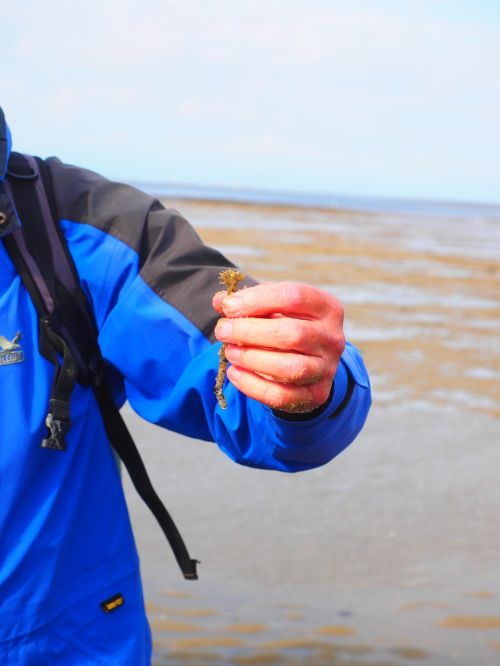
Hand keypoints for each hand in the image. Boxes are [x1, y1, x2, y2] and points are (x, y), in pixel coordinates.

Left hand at [213, 282, 344, 412]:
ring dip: (252, 359)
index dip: (257, 300)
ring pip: (289, 368)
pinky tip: (235, 373)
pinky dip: (252, 386)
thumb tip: (220, 301)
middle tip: (223, 331)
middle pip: (292, 334)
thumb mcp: (272, 307)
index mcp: (326, 308)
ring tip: (229, 352)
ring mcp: (326, 369)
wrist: (311, 361)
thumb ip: (247, 302)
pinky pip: (281, 396)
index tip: (228, 306)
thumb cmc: (287, 325)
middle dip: (250, 332)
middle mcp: (332, 338)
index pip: (294, 297)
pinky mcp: (316, 395)